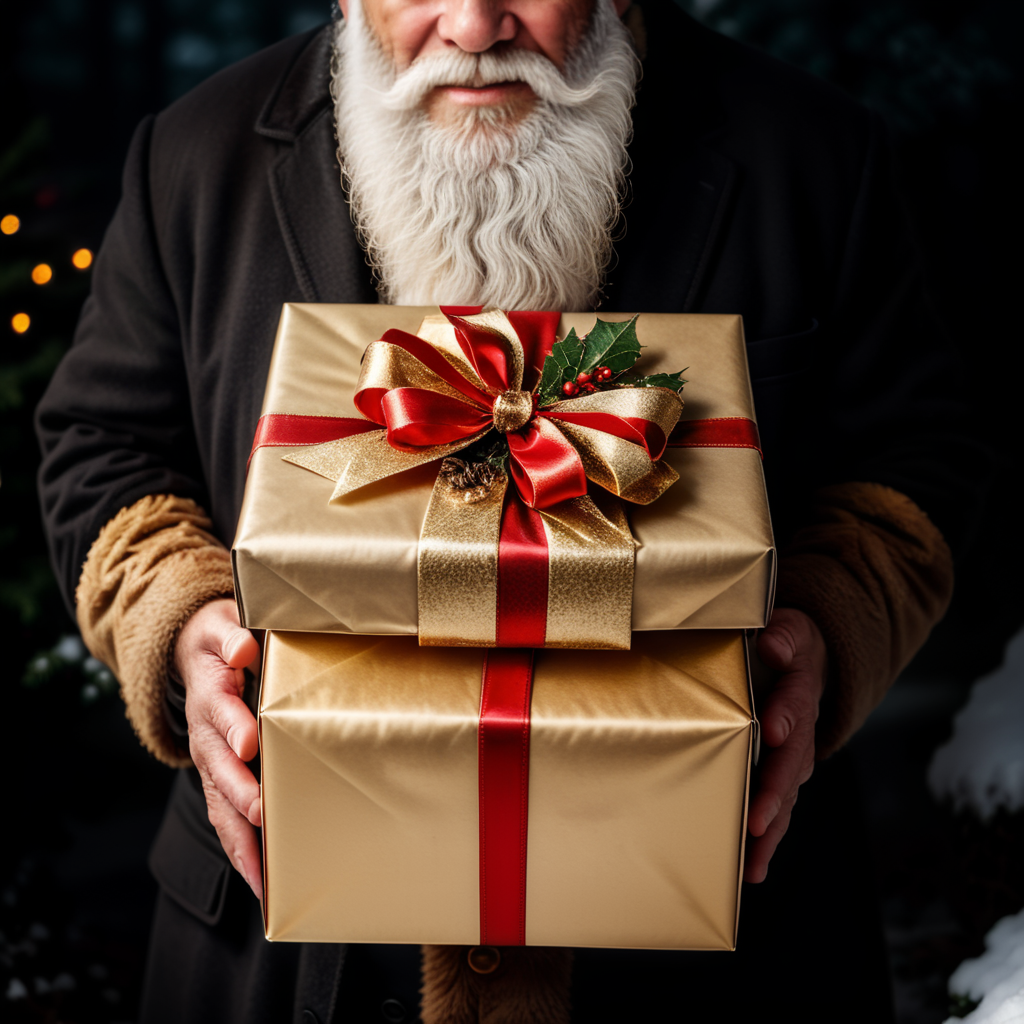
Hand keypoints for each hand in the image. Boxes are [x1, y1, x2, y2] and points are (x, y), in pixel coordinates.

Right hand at [175, 598, 262, 897]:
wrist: (193, 651)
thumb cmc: (221, 638)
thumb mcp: (222, 624)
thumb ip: (231, 635)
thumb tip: (243, 646)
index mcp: (211, 689)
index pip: (220, 708)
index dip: (233, 725)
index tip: (249, 742)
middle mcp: (205, 731)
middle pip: (217, 765)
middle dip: (238, 790)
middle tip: (260, 811)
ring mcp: (208, 759)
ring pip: (218, 803)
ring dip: (238, 837)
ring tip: (260, 873)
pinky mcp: (216, 780)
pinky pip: (224, 819)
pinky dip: (241, 851)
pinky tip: (261, 883)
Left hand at [744, 607, 826, 882]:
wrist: (808, 663)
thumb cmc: (788, 647)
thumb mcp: (790, 630)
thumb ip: (784, 636)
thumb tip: (774, 646)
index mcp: (799, 691)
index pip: (794, 704)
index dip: (785, 717)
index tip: (773, 730)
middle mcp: (801, 732)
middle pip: (791, 766)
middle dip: (774, 793)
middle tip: (758, 821)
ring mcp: (794, 759)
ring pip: (785, 799)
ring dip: (770, 831)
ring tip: (753, 863)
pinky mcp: (782, 776)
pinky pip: (776, 810)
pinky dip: (766, 840)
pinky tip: (751, 869)